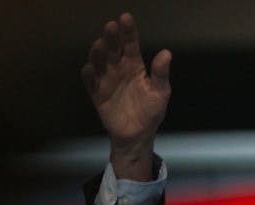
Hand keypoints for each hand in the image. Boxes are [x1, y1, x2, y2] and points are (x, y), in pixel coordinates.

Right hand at [81, 13, 170, 180]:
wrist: (138, 135)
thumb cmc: (151, 112)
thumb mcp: (160, 92)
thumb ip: (161, 73)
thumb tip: (166, 53)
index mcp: (135, 65)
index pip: (130, 44)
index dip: (128, 31)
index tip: (125, 18)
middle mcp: (118, 68)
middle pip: (112, 48)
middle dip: (111, 37)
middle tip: (111, 27)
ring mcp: (107, 80)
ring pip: (99, 61)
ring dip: (98, 52)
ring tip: (101, 45)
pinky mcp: (97, 94)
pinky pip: (90, 82)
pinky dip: (89, 75)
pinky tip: (90, 69)